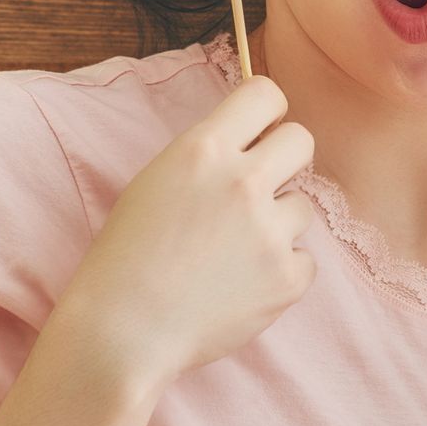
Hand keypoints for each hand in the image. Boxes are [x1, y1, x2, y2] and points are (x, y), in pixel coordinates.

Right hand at [55, 75, 317, 394]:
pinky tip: (241, 285)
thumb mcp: (157, 182)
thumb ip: (210, 157)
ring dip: (277, 224)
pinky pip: (304, 258)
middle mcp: (243, 181)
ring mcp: (270, 230)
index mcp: (204, 149)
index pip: (265, 94)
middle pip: (301, 140)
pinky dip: (280, 271)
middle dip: (285, 160)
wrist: (123, 331)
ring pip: (302, 206)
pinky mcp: (288, 276)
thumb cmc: (128, 257)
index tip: (262, 130)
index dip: (268, 111)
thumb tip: (258, 139)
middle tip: (259, 189)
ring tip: (232, 253)